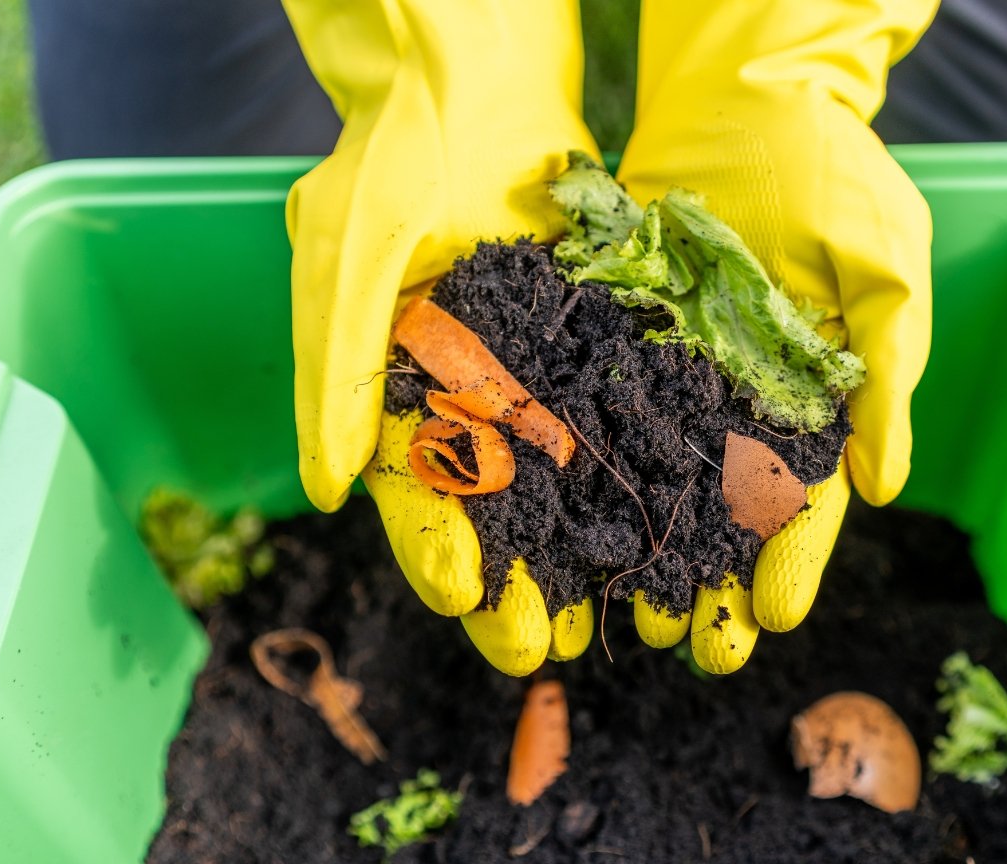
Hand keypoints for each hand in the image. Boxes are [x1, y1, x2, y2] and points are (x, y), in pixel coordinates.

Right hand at [284, 0, 597, 673]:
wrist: (467, 71)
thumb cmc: (389, 160)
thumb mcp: (348, 255)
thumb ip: (334, 372)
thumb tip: (324, 492)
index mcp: (394, 390)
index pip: (408, 491)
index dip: (433, 549)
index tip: (463, 604)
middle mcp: (464, 396)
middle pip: (493, 512)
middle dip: (516, 582)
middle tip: (542, 650)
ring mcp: (531, 374)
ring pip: (567, 483)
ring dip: (589, 553)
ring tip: (619, 620)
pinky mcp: (592, 345)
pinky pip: (624, 420)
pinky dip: (649, 475)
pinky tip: (682, 528)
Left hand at [617, 0, 937, 672]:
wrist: (742, 94)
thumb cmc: (830, 169)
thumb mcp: (883, 263)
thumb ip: (888, 372)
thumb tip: (888, 486)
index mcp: (813, 398)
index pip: (809, 495)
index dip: (795, 557)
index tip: (775, 617)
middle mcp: (739, 404)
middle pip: (723, 513)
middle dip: (711, 582)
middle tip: (692, 647)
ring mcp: (672, 380)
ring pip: (651, 484)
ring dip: (638, 553)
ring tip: (619, 617)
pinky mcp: (613, 347)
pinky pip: (591, 418)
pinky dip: (576, 475)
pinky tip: (557, 530)